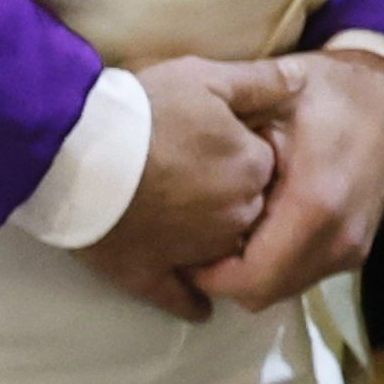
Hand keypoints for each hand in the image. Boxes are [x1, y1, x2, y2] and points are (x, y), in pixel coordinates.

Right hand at [79, 56, 287, 316]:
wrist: (81, 152)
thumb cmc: (144, 110)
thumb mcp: (204, 77)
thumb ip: (260, 81)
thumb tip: (302, 80)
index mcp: (251, 168)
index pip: (263, 164)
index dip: (238, 150)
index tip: (211, 140)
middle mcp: (236, 216)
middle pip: (246, 209)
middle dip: (228, 197)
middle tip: (192, 175)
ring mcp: (197, 252)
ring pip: (221, 252)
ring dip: (212, 242)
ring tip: (182, 220)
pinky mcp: (154, 275)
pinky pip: (184, 299)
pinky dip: (192, 303)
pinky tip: (197, 305)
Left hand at [201, 50, 383, 310]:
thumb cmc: (325, 90)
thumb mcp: (270, 95)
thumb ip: (229, 131)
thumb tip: (177, 164)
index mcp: (314, 204)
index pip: (252, 277)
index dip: (209, 274)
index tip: (180, 246)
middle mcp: (338, 240)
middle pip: (263, 292)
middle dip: (222, 276)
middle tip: (193, 240)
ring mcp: (350, 250)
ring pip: (282, 289)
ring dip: (248, 272)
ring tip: (219, 231)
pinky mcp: (354, 251)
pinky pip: (301, 275)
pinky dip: (272, 264)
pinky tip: (253, 228)